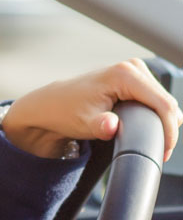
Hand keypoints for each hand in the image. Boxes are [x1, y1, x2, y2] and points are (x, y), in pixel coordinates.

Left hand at [1, 58, 182, 160]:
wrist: (51, 106)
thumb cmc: (65, 112)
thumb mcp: (84, 123)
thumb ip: (101, 126)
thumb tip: (110, 125)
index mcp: (124, 74)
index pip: (163, 104)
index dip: (169, 131)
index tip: (164, 152)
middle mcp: (131, 68)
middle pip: (167, 102)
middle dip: (167, 129)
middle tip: (158, 151)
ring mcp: (133, 71)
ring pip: (164, 101)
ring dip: (162, 122)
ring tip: (149, 141)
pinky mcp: (133, 79)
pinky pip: (156, 99)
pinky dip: (155, 116)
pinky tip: (145, 128)